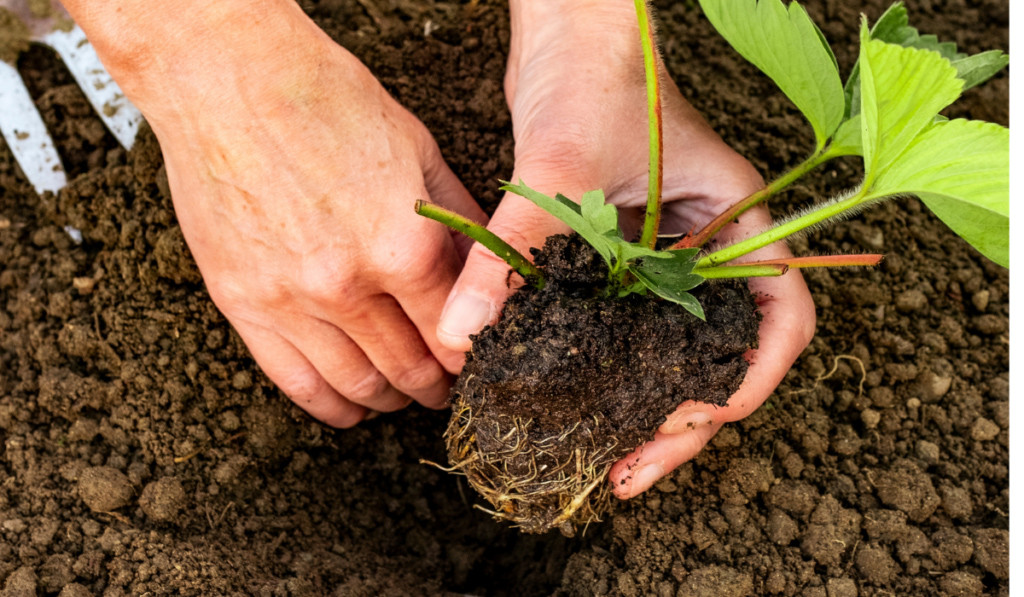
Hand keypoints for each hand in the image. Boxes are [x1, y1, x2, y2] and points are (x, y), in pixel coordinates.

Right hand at [67, 1, 483, 425]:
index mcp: (401, 246)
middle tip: (446, 387)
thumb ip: (457, 224)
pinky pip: (294, 381)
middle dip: (437, 387)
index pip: (455, 335)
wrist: (228, 78)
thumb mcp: (419, 152)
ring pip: (357, 385)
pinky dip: (332, 405)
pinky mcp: (242, 303)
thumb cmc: (327, 101)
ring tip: (404, 395)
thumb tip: (490, 274)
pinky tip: (352, 406)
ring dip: (391, 400)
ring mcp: (289, 300)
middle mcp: (347, 285)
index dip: (472, 358)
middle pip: (409, 370)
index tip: (477, 364)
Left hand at [437, 1, 815, 494]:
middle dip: (683, 421)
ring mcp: (671, 252)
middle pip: (723, 354)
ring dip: (645, 405)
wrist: (567, 29)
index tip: (690, 420)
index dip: (748, 382)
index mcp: (740, 223)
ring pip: (674, 349)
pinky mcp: (626, 251)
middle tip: (627, 470)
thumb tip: (464, 337)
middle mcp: (712, 246)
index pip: (781, 321)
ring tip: (604, 458)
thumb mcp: (561, 165)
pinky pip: (627, 323)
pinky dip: (607, 366)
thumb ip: (516, 249)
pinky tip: (570, 398)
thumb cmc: (592, 73)